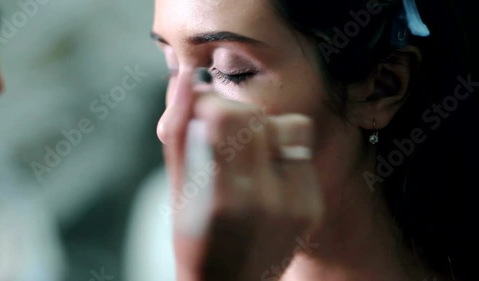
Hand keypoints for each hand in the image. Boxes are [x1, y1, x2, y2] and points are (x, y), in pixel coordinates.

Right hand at [159, 69, 323, 280]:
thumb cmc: (196, 241)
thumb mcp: (176, 191)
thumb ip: (178, 131)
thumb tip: (184, 79)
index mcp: (225, 197)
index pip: (227, 114)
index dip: (208, 101)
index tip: (199, 105)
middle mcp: (268, 199)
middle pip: (256, 116)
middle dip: (231, 112)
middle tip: (217, 130)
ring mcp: (296, 204)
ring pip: (287, 125)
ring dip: (261, 128)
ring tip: (244, 152)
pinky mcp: (313, 205)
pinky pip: (302, 151)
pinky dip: (281, 151)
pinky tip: (265, 171)